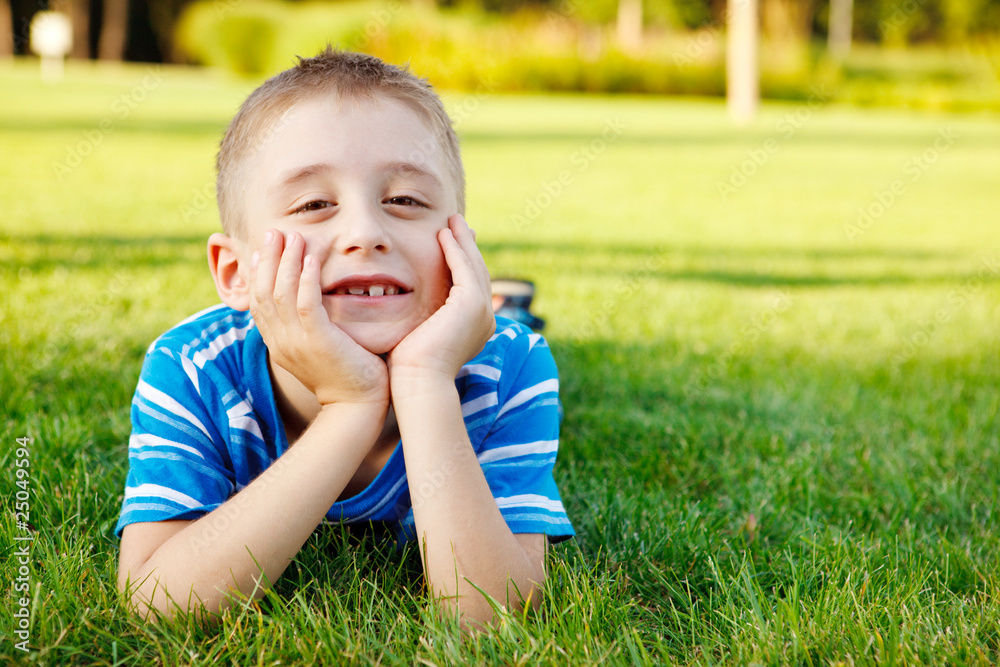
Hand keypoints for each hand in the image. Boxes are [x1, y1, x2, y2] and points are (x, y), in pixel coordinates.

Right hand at [249, 229, 388, 406]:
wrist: (357, 407)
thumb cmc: (347, 375)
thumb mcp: (320, 347)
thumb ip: (312, 325)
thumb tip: (313, 302)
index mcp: (278, 343)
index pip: (258, 301)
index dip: (259, 272)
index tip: (263, 248)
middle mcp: (281, 342)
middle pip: (262, 292)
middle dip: (267, 259)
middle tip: (273, 232)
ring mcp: (296, 343)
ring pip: (280, 293)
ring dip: (285, 261)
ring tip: (293, 236)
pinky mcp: (318, 342)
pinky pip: (305, 304)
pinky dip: (305, 278)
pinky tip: (311, 259)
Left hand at [388, 214, 494, 382]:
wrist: (418, 382)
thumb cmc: (410, 367)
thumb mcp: (420, 335)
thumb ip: (423, 318)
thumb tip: (408, 309)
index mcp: (475, 326)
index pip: (470, 286)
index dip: (462, 262)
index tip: (451, 242)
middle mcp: (485, 318)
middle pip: (477, 272)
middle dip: (466, 246)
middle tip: (457, 223)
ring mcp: (482, 310)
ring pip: (473, 266)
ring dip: (462, 240)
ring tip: (452, 221)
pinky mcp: (472, 304)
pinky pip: (465, 267)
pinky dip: (455, 249)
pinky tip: (444, 234)